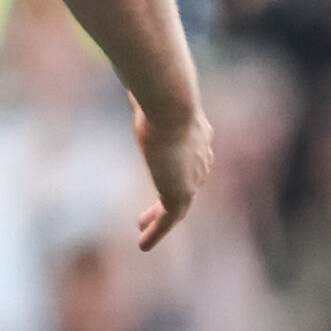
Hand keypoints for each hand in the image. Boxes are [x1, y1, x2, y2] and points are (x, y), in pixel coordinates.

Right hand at [134, 99, 211, 250]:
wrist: (172, 105)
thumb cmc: (157, 95)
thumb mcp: (149, 97)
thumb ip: (142, 97)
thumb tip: (131, 86)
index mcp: (198, 135)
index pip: (190, 159)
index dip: (174, 170)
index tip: (158, 174)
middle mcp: (200, 158)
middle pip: (185, 185)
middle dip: (168, 199)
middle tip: (151, 212)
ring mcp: (193, 178)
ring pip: (177, 206)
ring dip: (159, 219)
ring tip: (142, 231)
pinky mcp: (181, 193)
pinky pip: (169, 220)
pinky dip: (157, 233)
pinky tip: (143, 244)